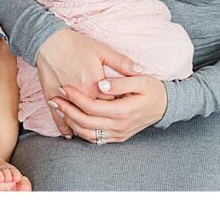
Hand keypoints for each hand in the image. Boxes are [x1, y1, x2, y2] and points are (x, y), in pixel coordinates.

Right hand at [35, 29, 140, 137]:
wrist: (48, 40)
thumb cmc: (75, 43)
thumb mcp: (101, 49)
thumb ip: (121, 62)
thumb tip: (141, 70)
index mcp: (96, 86)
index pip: (112, 104)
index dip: (119, 107)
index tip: (124, 107)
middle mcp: (81, 96)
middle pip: (96, 115)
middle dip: (104, 118)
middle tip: (112, 118)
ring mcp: (65, 99)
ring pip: (78, 120)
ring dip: (85, 126)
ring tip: (94, 127)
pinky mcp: (51, 98)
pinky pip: (59, 120)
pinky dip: (65, 128)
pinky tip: (71, 133)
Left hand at [51, 75, 166, 143]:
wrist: (166, 105)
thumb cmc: (153, 89)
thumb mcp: (140, 80)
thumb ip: (120, 82)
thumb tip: (100, 84)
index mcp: (123, 110)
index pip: (92, 107)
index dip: (75, 98)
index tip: (63, 87)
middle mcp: (120, 126)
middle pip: (86, 122)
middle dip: (67, 111)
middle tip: (54, 99)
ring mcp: (119, 134)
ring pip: (88, 134)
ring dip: (71, 122)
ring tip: (59, 109)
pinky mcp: (118, 137)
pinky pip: (95, 139)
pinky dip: (81, 131)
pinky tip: (72, 121)